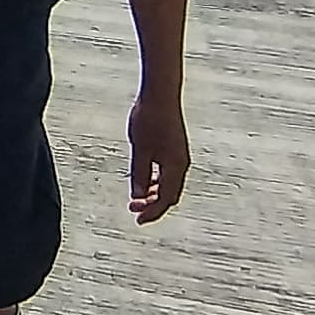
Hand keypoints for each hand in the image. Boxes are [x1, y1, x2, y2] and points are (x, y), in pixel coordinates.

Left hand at [126, 91, 189, 222]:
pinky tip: (144, 181)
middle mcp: (181, 164)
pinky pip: (168, 173)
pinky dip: (157, 182)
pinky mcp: (175, 149)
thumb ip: (139, 175)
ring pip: (169, 184)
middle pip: (170, 195)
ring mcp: (179, 156)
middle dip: (152, 205)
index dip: (152, 212)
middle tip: (133, 209)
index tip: (138, 220)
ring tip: (136, 198)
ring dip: (154, 194)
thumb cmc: (148, 120)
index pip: (165, 199)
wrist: (160, 95)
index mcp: (175, 167)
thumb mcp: (140, 150)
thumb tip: (137, 197)